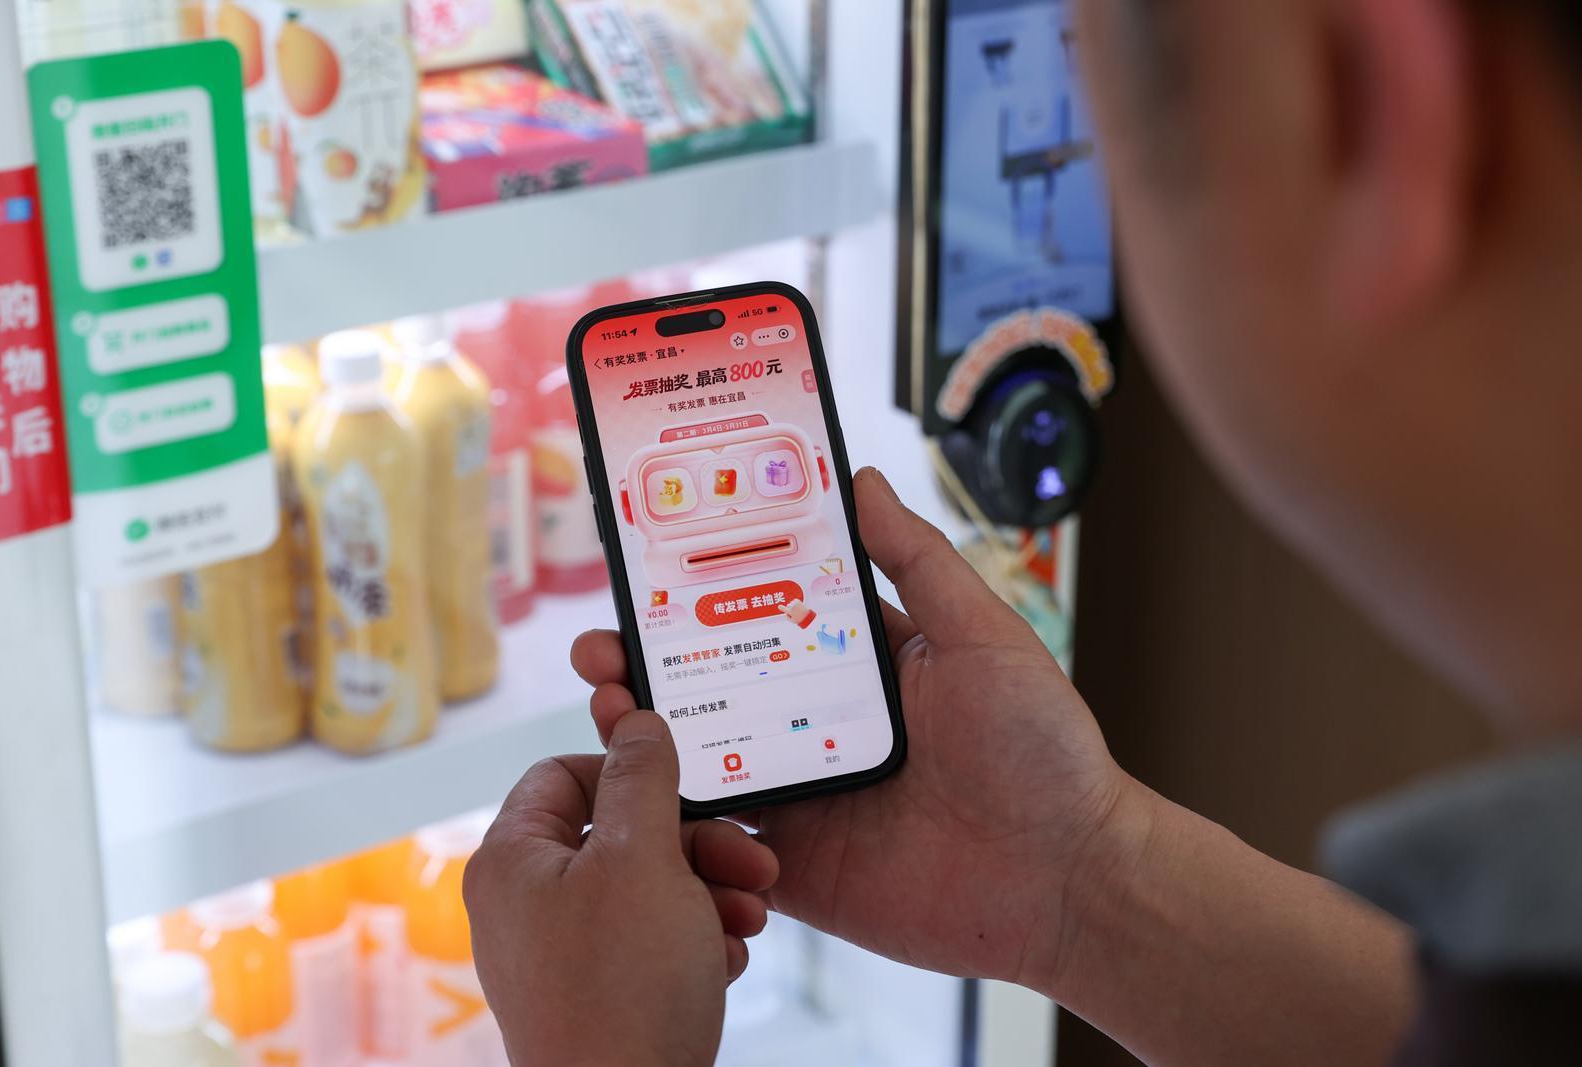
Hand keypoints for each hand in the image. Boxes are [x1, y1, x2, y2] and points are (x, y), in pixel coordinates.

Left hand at [465, 711, 780, 1066]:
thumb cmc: (621, 989)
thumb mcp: (640, 858)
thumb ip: (642, 779)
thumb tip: (636, 720)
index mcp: (512, 858)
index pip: (564, 775)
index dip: (631, 772)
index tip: (689, 791)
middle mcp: (525, 902)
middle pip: (617, 833)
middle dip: (695, 843)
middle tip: (753, 861)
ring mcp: (558, 953)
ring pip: (643, 887)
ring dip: (708, 891)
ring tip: (752, 917)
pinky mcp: (595, 994)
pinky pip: (648, 941)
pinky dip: (693, 939)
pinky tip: (728, 957)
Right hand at [572, 468, 1129, 992]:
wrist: (1070, 880)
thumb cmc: (1042, 749)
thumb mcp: (982, 634)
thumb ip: (917, 561)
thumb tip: (861, 480)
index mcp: (857, 666)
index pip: (760, 615)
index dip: (698, 593)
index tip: (643, 568)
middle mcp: (818, 725)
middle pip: (711, 686)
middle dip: (646, 664)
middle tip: (603, 649)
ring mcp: (804, 797)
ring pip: (699, 761)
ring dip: (644, 737)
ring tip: (608, 709)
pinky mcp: (797, 867)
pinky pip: (719, 845)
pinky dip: (676, 824)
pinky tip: (642, 799)